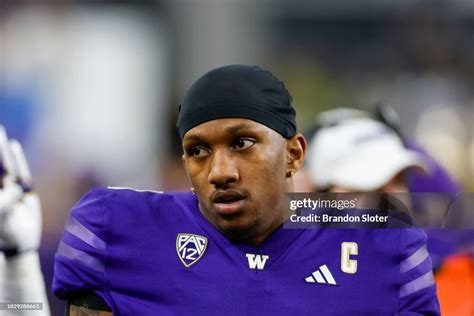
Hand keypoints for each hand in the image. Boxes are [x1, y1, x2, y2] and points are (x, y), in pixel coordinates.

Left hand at [0, 126, 41, 254]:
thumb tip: (13, 185)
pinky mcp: (25, 190)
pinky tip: (14, 145)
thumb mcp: (1, 216)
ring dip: (2, 147)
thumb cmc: (6, 232)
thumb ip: (4, 202)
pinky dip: (19, 159)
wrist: (20, 244)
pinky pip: (21, 170)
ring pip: (7, 164)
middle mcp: (0, 187)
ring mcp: (11, 187)